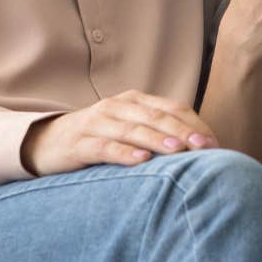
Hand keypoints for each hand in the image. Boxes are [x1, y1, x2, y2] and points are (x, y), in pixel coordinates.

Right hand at [20, 91, 217, 174]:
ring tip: (178, 151)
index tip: (216, 144)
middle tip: (206, 148)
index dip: (195, 125)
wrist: (45, 143)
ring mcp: (96, 123)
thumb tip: (200, 151)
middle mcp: (116, 107)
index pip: (171, 108)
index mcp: (133, 101)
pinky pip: (104, 147)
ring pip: (133, 130)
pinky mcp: (79, 144)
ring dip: (157, 141)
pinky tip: (140, 161)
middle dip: (183, 132)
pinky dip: (124, 153)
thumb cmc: (97, 138)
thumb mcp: (128, 129)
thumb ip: (158, 133)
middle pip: (156, 117)